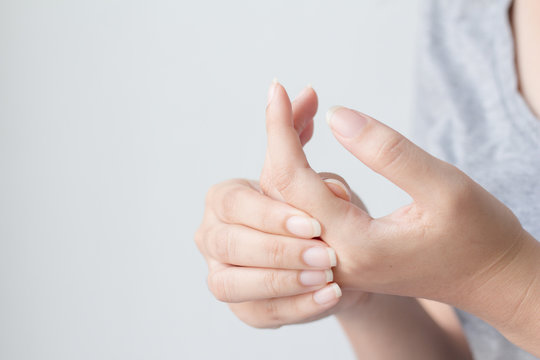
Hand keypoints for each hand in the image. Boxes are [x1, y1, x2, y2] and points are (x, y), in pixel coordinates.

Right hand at [194, 86, 368, 327]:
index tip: (312, 222)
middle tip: (324, 253)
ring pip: (234, 286)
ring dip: (281, 282)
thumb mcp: (306, 173)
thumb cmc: (311, 210)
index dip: (270, 214)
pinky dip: (294, 308)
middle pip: (228, 246)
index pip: (235, 205)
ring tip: (326, 277)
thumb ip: (297, 133)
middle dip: (276, 251)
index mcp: (224, 200)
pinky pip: (259, 315)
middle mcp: (213, 237)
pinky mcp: (244, 309)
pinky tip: (328, 297)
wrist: (328, 259)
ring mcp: (223, 276)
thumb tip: (304, 91)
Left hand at [262, 80, 538, 326]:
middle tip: (305, 94)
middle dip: (283, 134)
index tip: (278, 89)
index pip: (294, 180)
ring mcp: (333, 259)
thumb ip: (388, 152)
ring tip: (309, 110)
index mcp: (354, 245)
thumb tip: (335, 115)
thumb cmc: (477, 236)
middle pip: (281, 190)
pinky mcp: (339, 251)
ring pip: (287, 200)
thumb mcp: (444, 187)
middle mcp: (331, 259)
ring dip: (290, 151)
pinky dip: (302, 170)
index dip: (280, 130)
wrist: (491, 280)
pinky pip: (302, 208)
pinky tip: (310, 145)